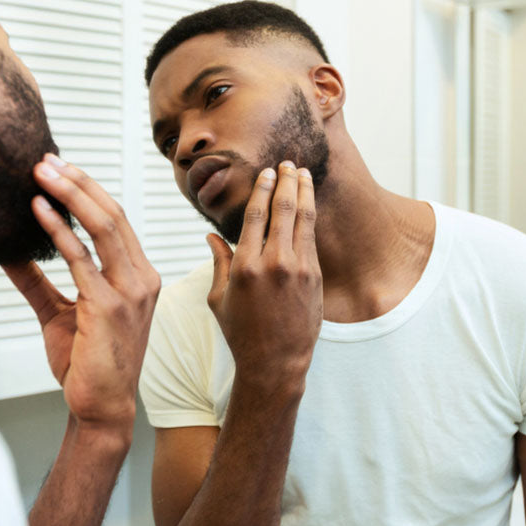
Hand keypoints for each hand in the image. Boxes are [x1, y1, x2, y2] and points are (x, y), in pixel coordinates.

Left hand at [3, 154, 159, 431]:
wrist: (99, 409)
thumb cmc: (87, 365)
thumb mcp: (59, 313)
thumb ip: (37, 281)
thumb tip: (10, 252)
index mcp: (138, 276)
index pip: (115, 219)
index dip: (87, 189)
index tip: (59, 168)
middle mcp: (142, 279)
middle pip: (112, 214)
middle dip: (78, 182)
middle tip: (46, 160)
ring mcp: (131, 292)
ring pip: (104, 227)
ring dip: (70, 195)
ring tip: (41, 174)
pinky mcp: (109, 308)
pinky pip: (82, 260)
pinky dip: (58, 231)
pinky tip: (39, 212)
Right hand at [206, 161, 321, 392]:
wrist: (275, 362)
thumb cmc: (242, 333)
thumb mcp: (219, 299)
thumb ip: (218, 262)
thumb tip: (211, 235)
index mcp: (244, 266)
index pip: (255, 215)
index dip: (262, 189)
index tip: (266, 172)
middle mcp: (272, 263)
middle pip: (282, 209)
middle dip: (286, 181)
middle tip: (287, 163)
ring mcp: (298, 269)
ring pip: (302, 218)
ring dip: (303, 191)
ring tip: (303, 173)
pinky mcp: (314, 277)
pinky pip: (312, 237)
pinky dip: (311, 215)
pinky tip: (309, 202)